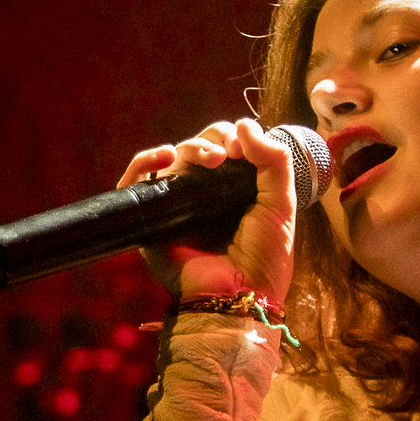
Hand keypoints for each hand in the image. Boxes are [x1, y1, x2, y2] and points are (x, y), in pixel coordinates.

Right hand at [116, 116, 296, 308]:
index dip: (236, 138)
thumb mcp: (281, 204)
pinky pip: (138, 181)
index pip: (228, 148)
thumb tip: (244, 124)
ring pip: (175, 158)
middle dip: (216, 140)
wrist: (238, 296)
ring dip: (193, 148)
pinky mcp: (152, 220)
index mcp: (235, 191)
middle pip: (201, 147)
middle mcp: (204, 196)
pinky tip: (165, 155)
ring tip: (212, 160)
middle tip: (229, 154)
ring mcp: (177, 206)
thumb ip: (274, 160)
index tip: (245, 148)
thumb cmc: (264, 258)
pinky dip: (146, 161)